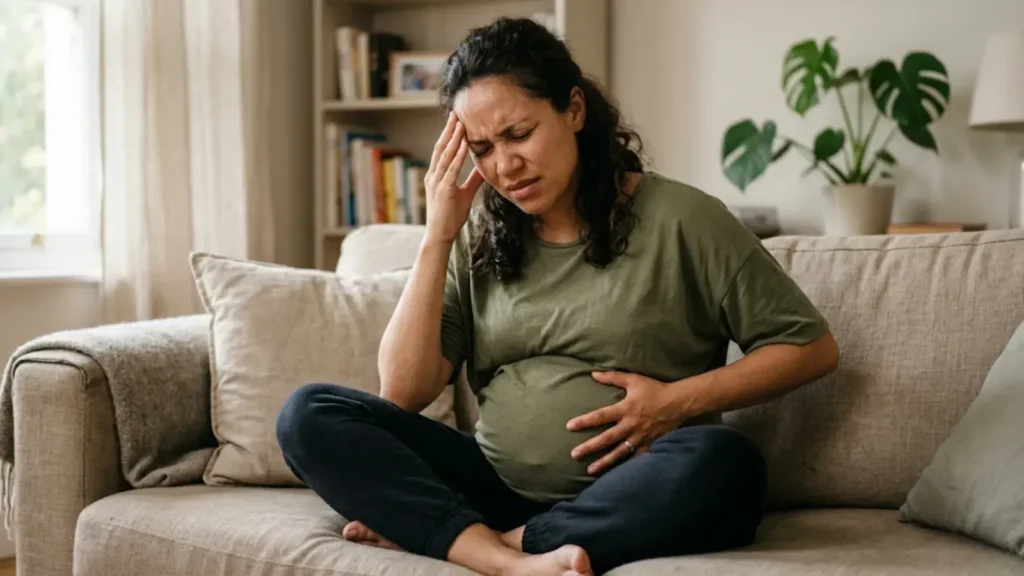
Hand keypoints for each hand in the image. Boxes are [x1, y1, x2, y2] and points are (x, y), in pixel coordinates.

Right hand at [424, 112, 484, 243]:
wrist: (440, 235)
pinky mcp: (444, 190)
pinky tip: (465, 143)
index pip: (442, 151)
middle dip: (448, 130)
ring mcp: (437, 182)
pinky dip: (459, 154)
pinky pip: (452, 168)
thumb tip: (484, 168)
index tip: (456, 121)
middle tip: (456, 113)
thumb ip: (473, 180)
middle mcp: (434, 176)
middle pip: (441, 147)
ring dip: (454, 137)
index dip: (449, 135)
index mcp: (436, 176)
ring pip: (445, 154)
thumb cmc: (451, 217)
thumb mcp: (465, 194)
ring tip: (460, 122)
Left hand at [567, 371, 687, 474]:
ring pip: (619, 452)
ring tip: (590, 470)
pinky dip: (626, 466)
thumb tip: (594, 374)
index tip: (570, 427)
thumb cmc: (655, 390)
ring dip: (604, 461)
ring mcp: (640, 437)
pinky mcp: (649, 444)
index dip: (584, 421)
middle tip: (574, 454)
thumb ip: (613, 377)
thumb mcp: (633, 380)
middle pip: (606, 438)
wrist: (679, 402)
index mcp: (625, 409)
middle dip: (590, 447)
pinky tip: (616, 474)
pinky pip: (636, 457)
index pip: (600, 416)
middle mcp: (630, 425)